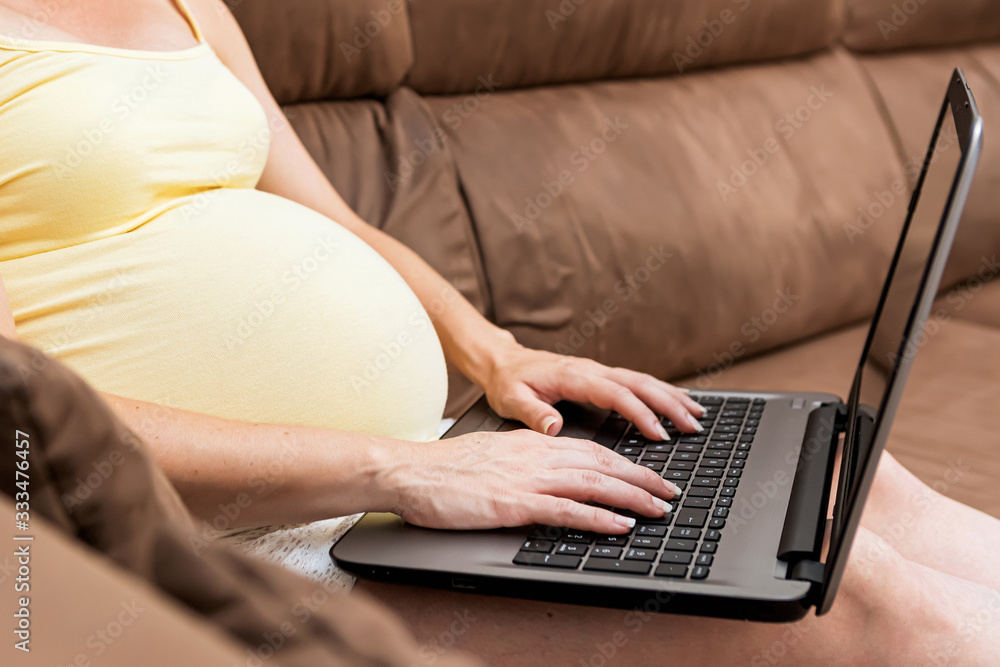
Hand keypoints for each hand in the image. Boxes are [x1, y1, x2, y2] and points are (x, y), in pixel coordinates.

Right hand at [384, 430, 680, 532]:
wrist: (408, 471)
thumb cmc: (443, 470)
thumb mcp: (492, 456)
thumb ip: (523, 461)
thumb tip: (546, 474)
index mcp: (531, 443)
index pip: (589, 449)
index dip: (624, 463)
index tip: (647, 475)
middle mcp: (535, 455)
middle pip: (602, 463)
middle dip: (641, 478)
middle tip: (670, 492)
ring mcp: (526, 479)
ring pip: (592, 483)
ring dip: (631, 497)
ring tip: (659, 509)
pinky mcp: (513, 503)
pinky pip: (565, 510)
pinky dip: (597, 518)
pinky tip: (619, 525)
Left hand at [479, 342, 705, 441]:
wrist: (504, 362)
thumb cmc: (507, 382)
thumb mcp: (511, 398)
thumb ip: (532, 412)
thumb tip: (553, 426)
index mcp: (573, 376)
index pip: (615, 394)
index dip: (639, 413)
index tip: (659, 433)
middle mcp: (591, 370)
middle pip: (638, 384)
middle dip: (669, 404)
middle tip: (693, 425)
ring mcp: (598, 372)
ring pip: (642, 381)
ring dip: (671, 397)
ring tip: (697, 415)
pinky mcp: (600, 376)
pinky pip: (635, 382)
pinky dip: (660, 392)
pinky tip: (676, 402)